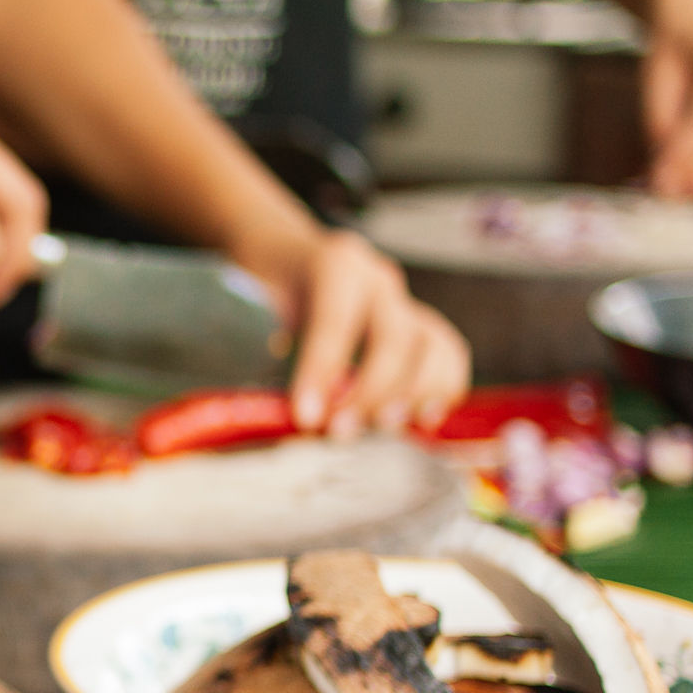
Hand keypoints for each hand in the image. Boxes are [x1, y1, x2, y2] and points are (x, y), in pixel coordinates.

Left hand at [261, 230, 468, 437]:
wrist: (289, 258)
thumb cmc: (263, 285)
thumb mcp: (243, 296)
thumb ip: (249, 338)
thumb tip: (248, 404)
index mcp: (335, 265)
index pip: (335, 321)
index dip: (322, 371)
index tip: (306, 418)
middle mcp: (379, 280)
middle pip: (394, 335)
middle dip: (371, 391)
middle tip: (340, 433)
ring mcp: (405, 302)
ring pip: (431, 345)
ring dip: (413, 394)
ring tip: (385, 430)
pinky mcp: (420, 325)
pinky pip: (448, 353)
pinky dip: (442, 388)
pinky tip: (423, 419)